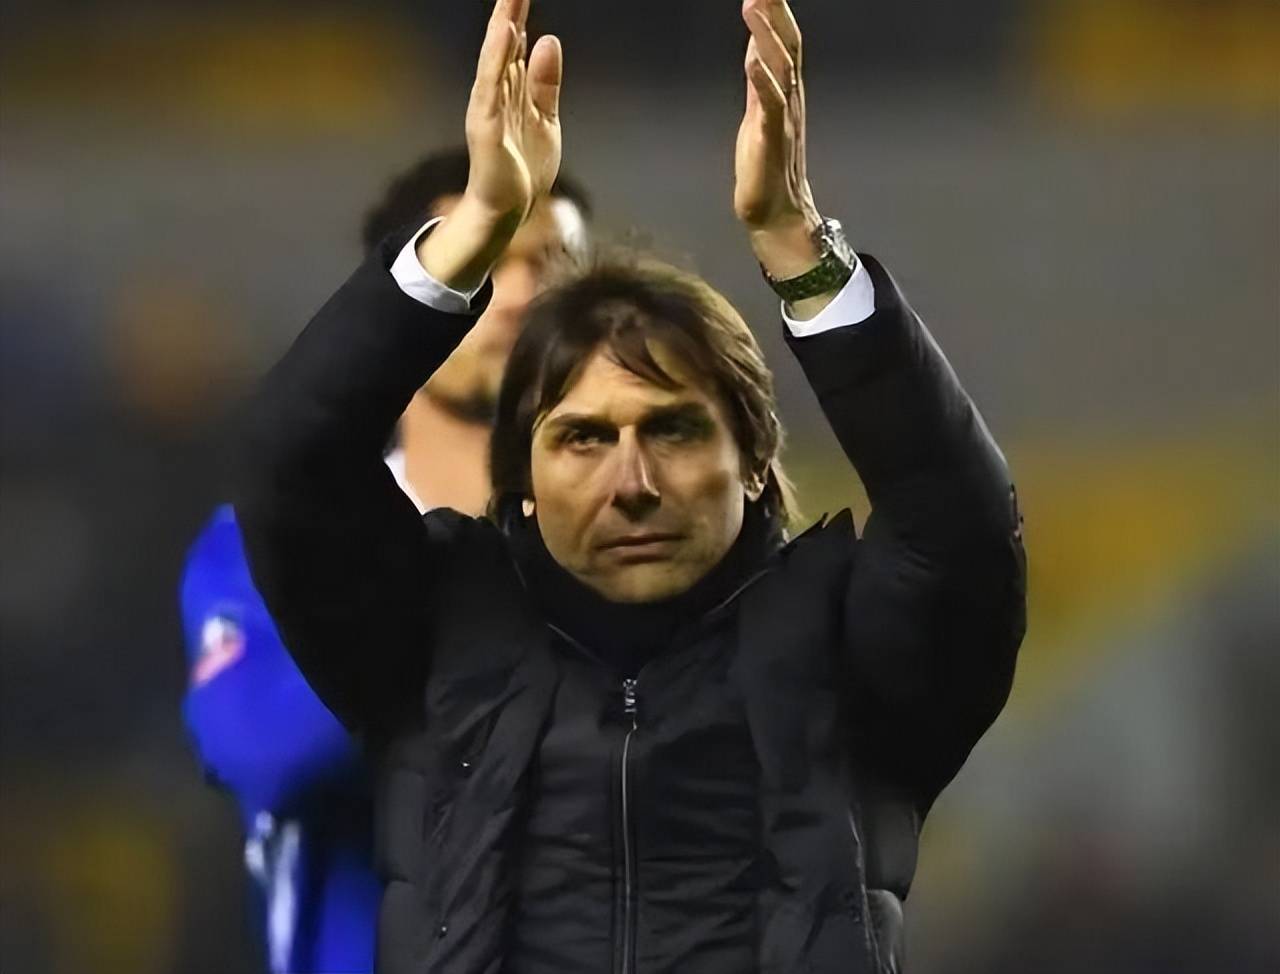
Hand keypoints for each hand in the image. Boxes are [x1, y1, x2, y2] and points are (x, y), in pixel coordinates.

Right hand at [464, 0, 562, 222]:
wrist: (507, 211)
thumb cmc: (523, 168)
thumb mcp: (545, 119)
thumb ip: (545, 82)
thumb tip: (548, 40)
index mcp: (512, 90)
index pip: (518, 43)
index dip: (520, 14)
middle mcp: (496, 93)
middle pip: (505, 43)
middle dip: (510, 10)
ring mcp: (488, 108)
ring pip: (496, 58)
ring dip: (501, 26)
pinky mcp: (486, 127)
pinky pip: (491, 85)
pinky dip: (496, 58)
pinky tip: (504, 34)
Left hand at [734, 0, 822, 273]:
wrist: (776, 213)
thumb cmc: (766, 166)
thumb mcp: (758, 112)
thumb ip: (759, 79)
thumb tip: (756, 45)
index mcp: (786, 91)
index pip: (786, 41)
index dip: (776, 11)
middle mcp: (791, 99)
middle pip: (788, 45)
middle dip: (776, 11)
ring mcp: (783, 119)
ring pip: (780, 68)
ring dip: (766, 35)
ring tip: (753, 3)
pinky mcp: (771, 140)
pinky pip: (771, 105)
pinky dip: (762, 80)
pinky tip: (752, 59)